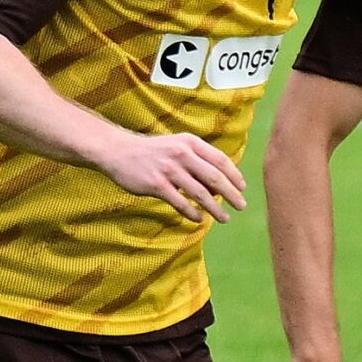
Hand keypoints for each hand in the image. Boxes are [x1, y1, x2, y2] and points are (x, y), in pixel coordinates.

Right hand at [98, 130, 246, 222]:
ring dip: (215, 208)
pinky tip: (199, 219)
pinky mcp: (156, 184)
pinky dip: (192, 213)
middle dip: (231, 194)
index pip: (220, 160)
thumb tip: (221, 185)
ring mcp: (168, 169)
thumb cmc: (154, 152)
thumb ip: (199, 161)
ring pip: (200, 193)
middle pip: (214, 177)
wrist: (118, 151)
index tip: (243, 188)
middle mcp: (181, 154)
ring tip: (225, 218)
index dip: (234, 175)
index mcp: (190, 142)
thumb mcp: (178, 147)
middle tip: (242, 206)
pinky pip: (180, 203)